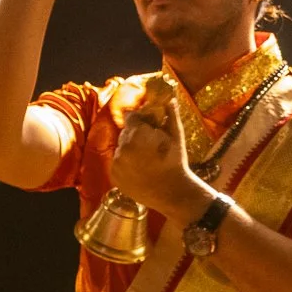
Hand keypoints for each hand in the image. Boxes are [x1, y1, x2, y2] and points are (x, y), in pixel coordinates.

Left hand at [109, 79, 211, 220]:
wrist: (173, 193)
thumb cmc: (176, 163)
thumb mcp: (177, 136)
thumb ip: (171, 114)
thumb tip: (169, 97)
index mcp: (137, 134)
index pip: (131, 116)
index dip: (140, 120)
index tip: (148, 126)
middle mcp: (122, 147)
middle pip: (126, 132)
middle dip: (136, 135)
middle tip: (150, 145)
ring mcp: (117, 162)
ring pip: (121, 147)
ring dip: (130, 149)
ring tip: (146, 159)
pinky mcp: (114, 175)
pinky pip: (118, 162)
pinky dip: (126, 163)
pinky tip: (140, 169)